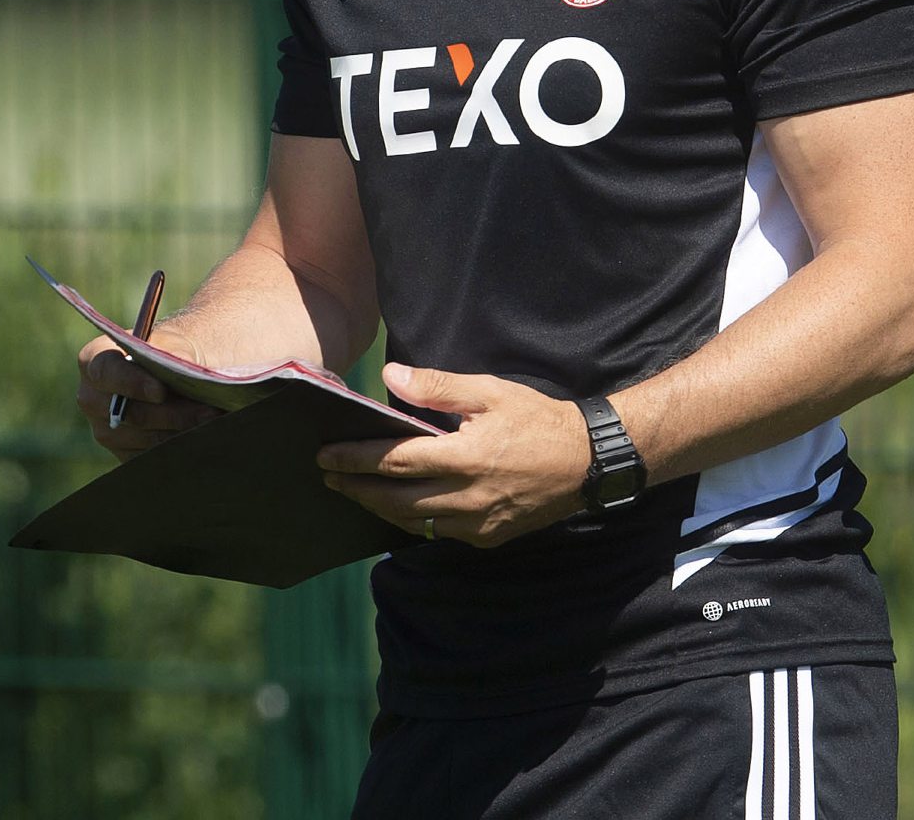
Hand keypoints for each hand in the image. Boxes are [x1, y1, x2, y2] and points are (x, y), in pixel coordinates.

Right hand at [76, 324, 218, 461]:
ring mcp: (105, 430)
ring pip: (145, 438)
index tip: (162, 391)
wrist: (172, 372)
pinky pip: (150, 456)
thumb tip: (181, 364)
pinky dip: (178, 446)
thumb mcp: (171, 343)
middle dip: (173, 413)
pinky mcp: (122, 453)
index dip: (133, 383)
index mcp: (94, 361)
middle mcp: (92, 398)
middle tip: (209, 411)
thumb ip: (171, 350)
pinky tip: (202, 435)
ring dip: (182, 431)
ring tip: (214, 421)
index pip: (106, 373)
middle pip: (130, 413)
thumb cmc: (168, 350)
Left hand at [316, 363, 589, 547]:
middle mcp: (466, 497)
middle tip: (327, 478)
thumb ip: (438, 386)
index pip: (394, 461)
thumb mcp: (491, 391)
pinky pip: (437, 533)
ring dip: (378, 507)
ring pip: (412, 522)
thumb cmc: (538, 419)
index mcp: (465, 457)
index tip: (326, 455)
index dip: (356, 459)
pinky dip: (411, 520)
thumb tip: (391, 376)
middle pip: (394, 499)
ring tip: (354, 492)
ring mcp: (476, 523)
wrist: (586, 462)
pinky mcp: (487, 537)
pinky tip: (399, 506)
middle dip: (356, 488)